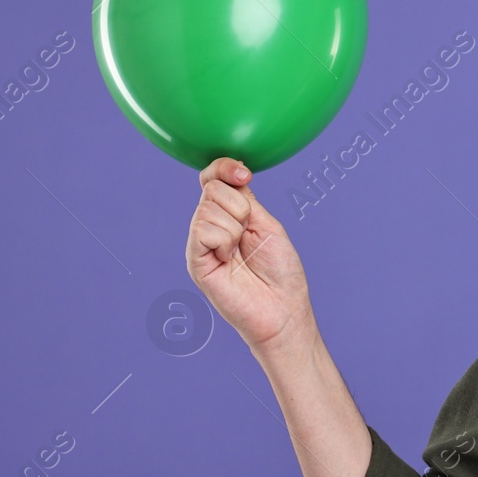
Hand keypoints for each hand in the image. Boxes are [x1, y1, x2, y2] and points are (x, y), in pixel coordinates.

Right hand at [186, 156, 313, 351]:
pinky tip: (229, 258)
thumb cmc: (280, 271)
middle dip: (240, 206)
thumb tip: (232, 173)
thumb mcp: (267, 224)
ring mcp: (199, 243)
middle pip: (211, 188)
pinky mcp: (194, 261)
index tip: (245, 175)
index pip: (212, 178)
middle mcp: (210, 226)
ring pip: (208, 208)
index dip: (224, 167)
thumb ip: (246, 200)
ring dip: (236, 227)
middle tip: (250, 233)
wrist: (283, 309)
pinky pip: (201, 230)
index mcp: (229, 214)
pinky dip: (223, 240)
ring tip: (241, 251)